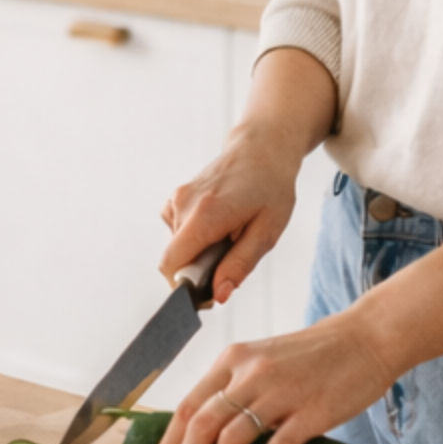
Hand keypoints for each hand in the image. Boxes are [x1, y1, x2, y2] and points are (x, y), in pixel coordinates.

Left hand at [154, 306, 395, 443]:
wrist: (366, 338)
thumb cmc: (313, 355)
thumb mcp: (263, 359)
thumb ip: (237, 385)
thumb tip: (208, 431)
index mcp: (233, 359)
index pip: (188, 405)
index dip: (169, 443)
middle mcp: (251, 372)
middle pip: (202, 424)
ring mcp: (281, 392)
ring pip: (233, 438)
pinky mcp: (313, 412)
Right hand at [158, 122, 302, 305]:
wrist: (262, 148)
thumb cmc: (271, 188)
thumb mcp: (267, 231)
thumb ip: (240, 264)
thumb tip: (219, 295)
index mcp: (206, 214)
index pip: (172, 264)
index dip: (184, 286)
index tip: (209, 291)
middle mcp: (184, 204)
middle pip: (175, 258)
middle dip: (198, 270)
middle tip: (231, 258)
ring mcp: (177, 198)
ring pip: (177, 245)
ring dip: (198, 252)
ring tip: (229, 235)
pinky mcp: (177, 196)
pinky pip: (176, 231)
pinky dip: (193, 237)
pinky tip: (217, 224)